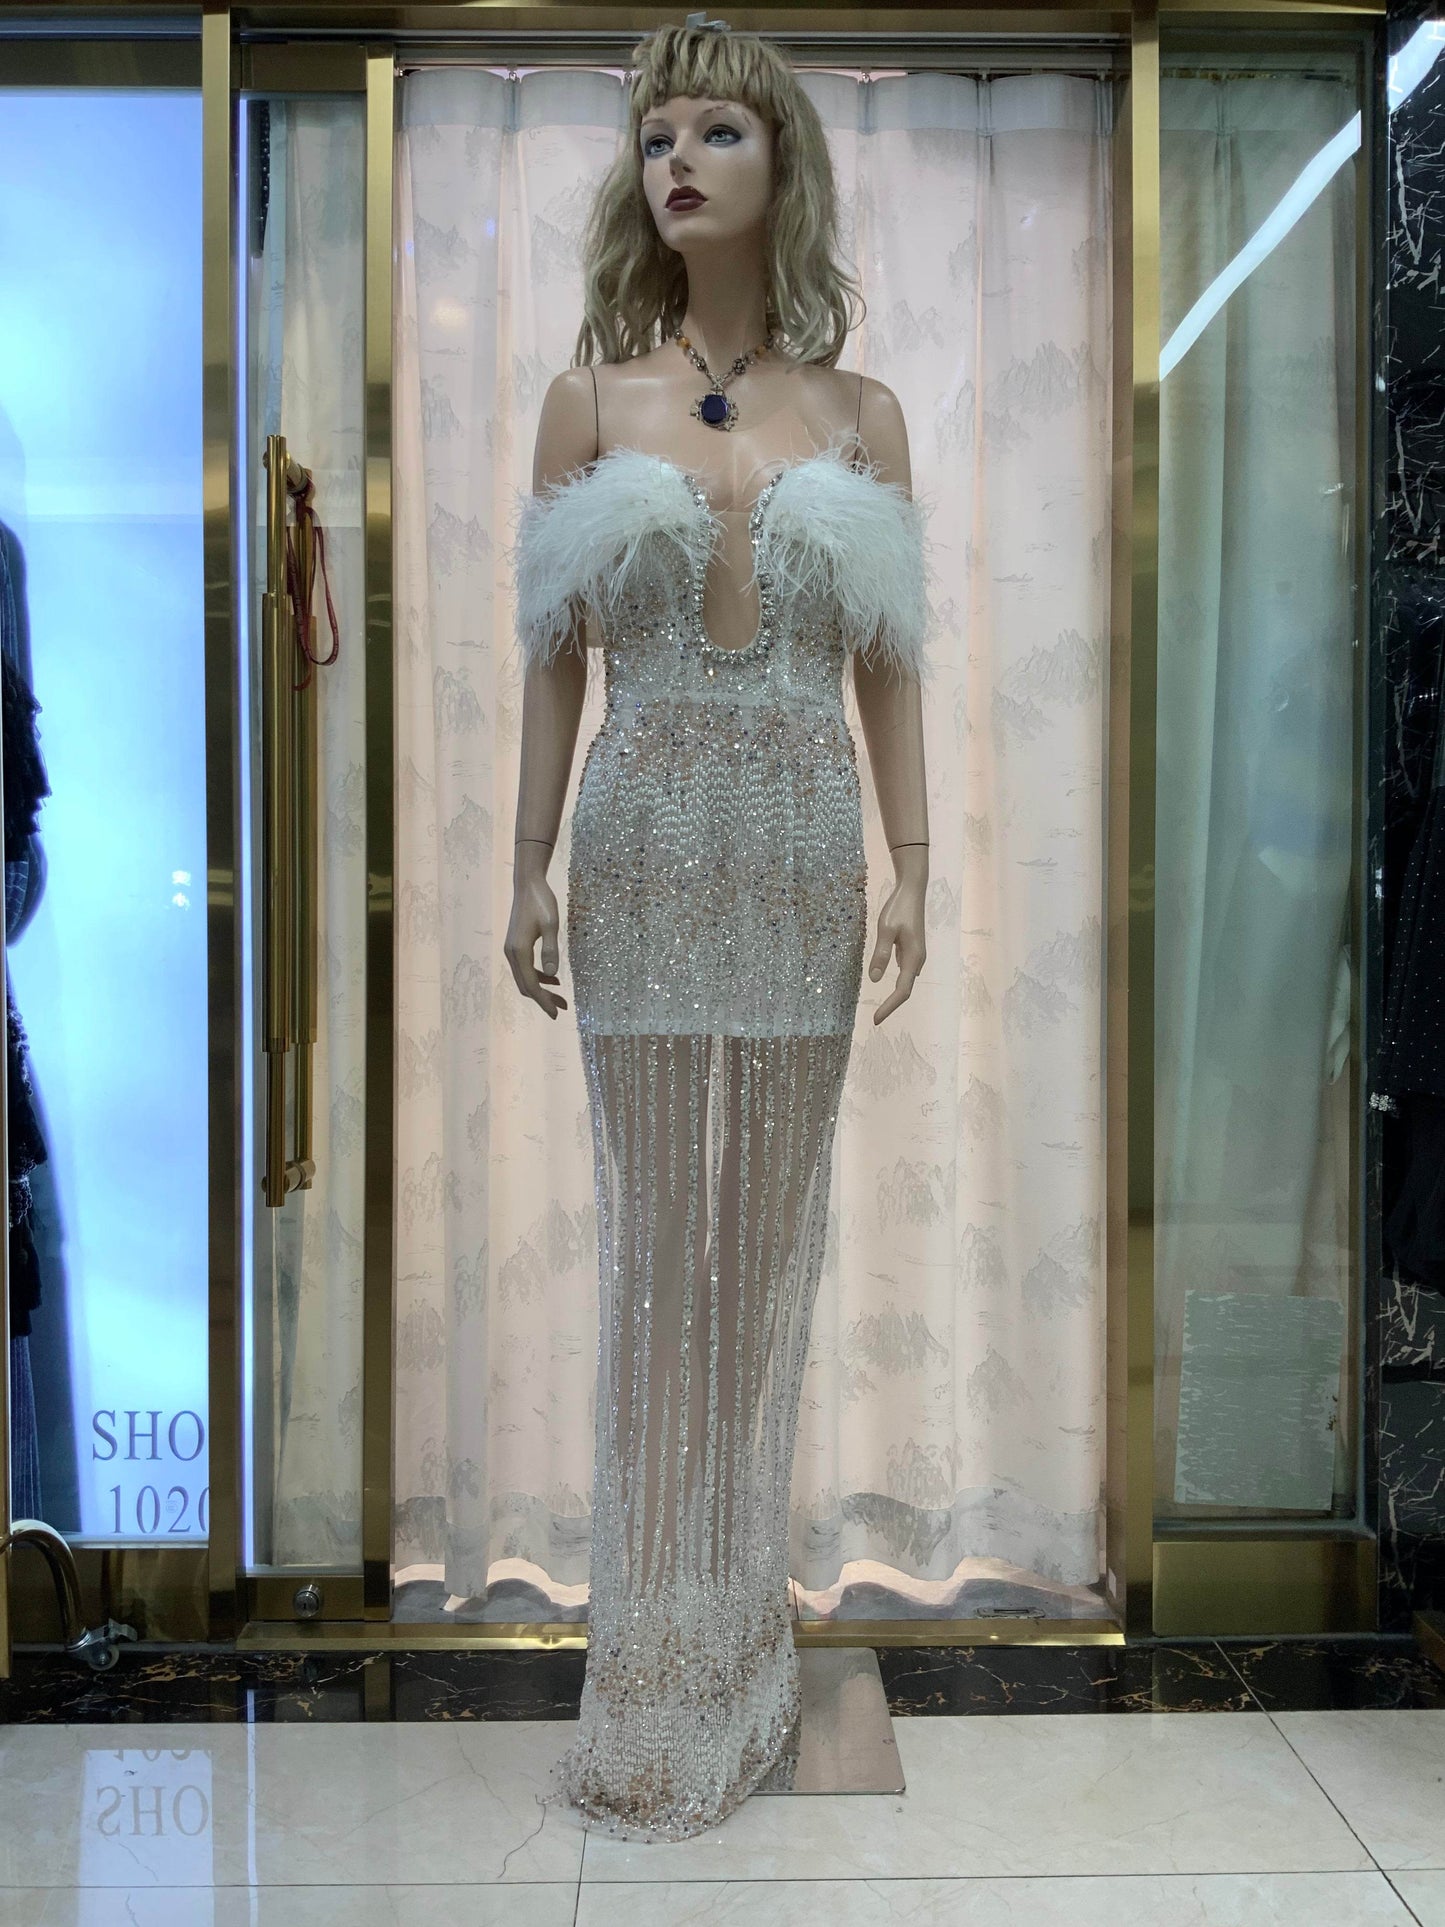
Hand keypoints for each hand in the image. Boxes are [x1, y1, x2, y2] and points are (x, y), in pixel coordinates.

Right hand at [504, 862, 567, 1018]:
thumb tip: (553, 975)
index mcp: (519, 951)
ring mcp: (511, 950)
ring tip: (560, 997)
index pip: (531, 984)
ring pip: (524, 978)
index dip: (543, 1001)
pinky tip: (553, 977)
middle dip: (543, 999)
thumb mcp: (551, 925)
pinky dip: (538, 977)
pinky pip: (525, 968)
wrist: (527, 885)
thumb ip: (551, 950)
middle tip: (561, 1008)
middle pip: (526, 986)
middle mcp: (511, 953)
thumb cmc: (541, 902)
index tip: (556, 1014)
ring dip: (541, 989)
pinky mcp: (515, 945)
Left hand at [868, 860, 926, 1024]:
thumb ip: (881, 954)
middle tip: (876, 1019)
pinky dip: (896, 982)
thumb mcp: (886, 929)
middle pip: (906, 989)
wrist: (912, 890)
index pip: (902, 990)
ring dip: (894, 995)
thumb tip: (875, 979)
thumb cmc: (898, 907)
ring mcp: (916, 955)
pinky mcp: (912, 949)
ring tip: (881, 1008)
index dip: (890, 1007)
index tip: (876, 1019)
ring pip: (906, 980)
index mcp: (913, 958)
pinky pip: (904, 971)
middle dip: (892, 1005)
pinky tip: (887, 982)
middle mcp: (917, 960)